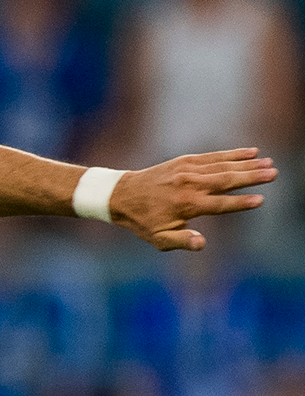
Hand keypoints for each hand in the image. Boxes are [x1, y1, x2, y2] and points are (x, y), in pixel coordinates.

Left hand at [109, 148, 276, 250]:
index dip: (240, 203)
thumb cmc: (144, 221)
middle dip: (251, 177)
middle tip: (274, 174)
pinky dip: (232, 154)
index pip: (220, 204)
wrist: (121, 195)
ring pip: (222, 166)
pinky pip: (212, 156)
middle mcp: (189, 185)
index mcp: (187, 205)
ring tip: (269, 163)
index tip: (260, 200)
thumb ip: (182, 241)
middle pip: (226, 180)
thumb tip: (201, 243)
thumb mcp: (159, 238)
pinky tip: (251, 152)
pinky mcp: (184, 161)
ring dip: (247, 164)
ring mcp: (187, 170)